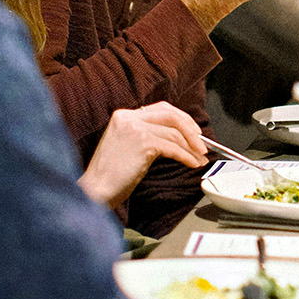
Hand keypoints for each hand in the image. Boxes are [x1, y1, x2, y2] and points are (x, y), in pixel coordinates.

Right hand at [79, 103, 207, 206]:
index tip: (195, 131)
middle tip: (202, 145)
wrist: (96, 190)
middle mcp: (129, 117)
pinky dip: (186, 157)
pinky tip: (192, 164)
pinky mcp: (143, 143)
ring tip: (200, 159)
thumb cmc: (113, 174)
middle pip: (171, 116)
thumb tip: (179, 135)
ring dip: (192, 148)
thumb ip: (148, 134)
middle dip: (191, 131)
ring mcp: (135, 128)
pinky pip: (173, 148)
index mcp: (124, 115)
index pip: (162, 108)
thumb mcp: (129, 145)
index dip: (183, 118)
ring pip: (174, 133)